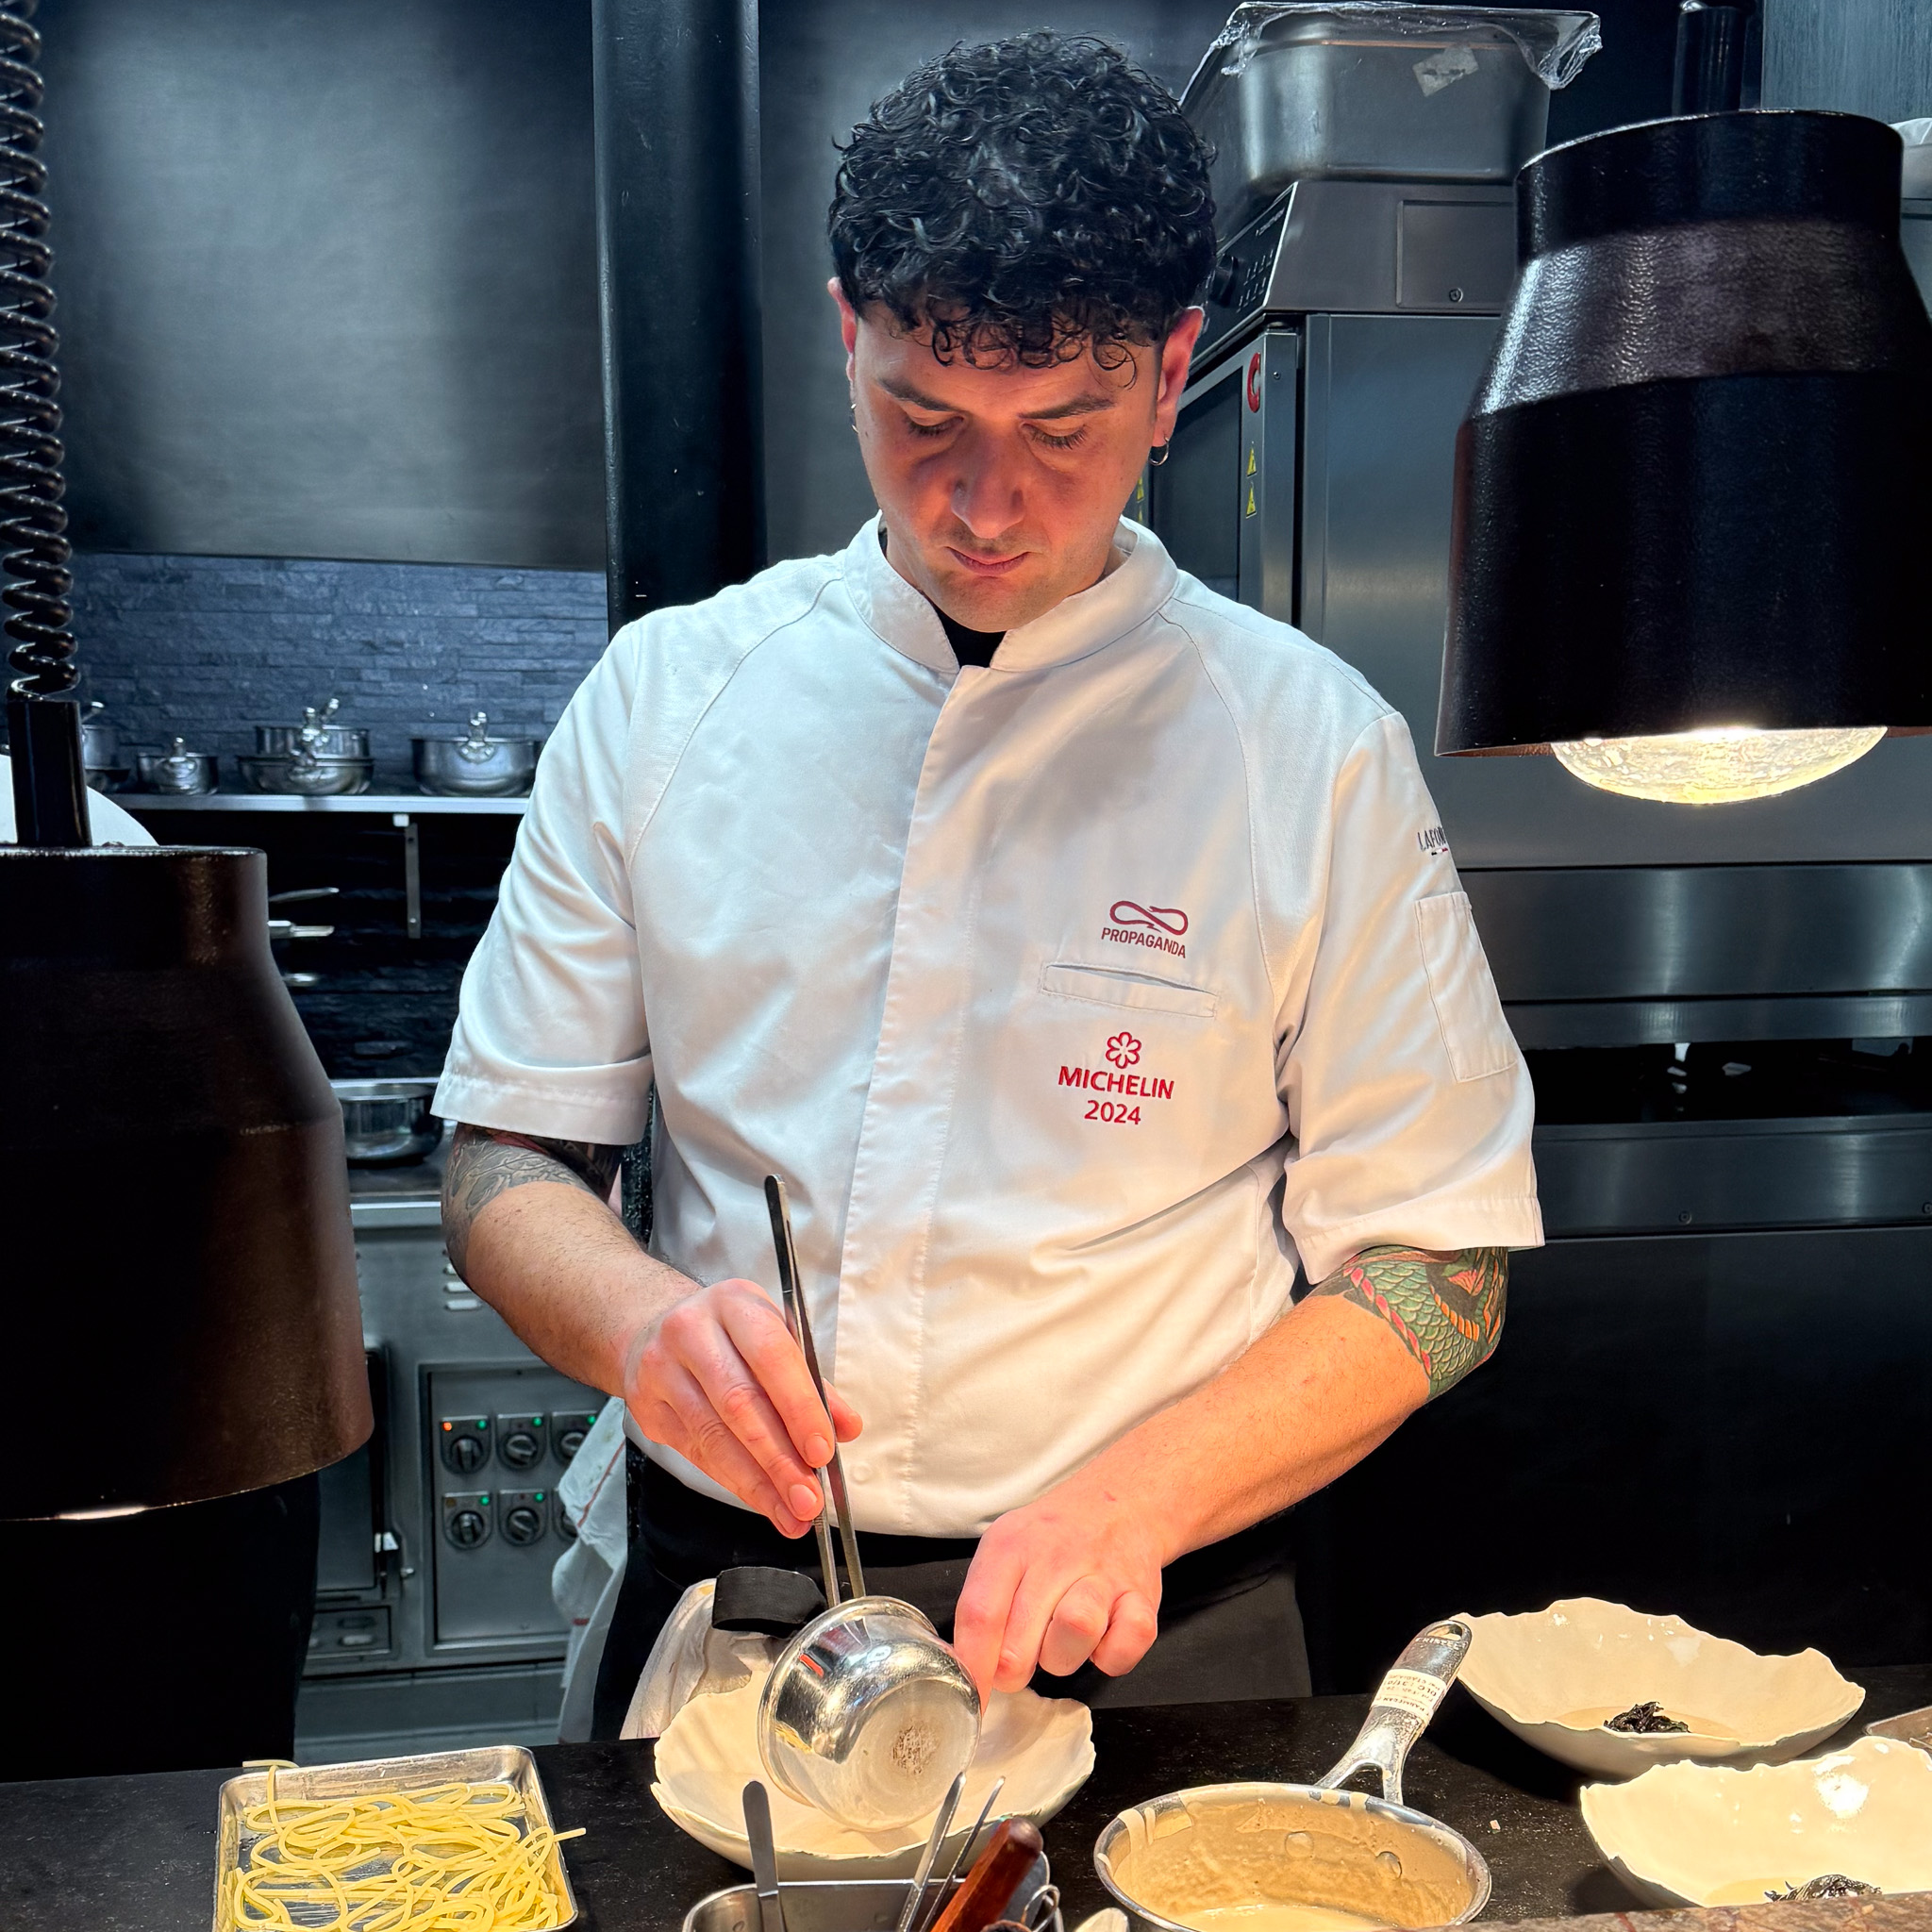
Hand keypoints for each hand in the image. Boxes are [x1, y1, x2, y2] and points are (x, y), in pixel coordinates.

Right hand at [620, 1278, 861, 1537]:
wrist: (654, 1329)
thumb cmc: (729, 1335)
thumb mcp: (774, 1337)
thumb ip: (812, 1383)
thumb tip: (846, 1428)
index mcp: (734, 1304)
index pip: (771, 1356)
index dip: (799, 1407)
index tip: (822, 1452)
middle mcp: (691, 1331)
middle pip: (739, 1403)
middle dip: (779, 1459)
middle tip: (809, 1498)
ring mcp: (661, 1370)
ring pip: (713, 1437)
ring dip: (757, 1483)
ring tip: (791, 1511)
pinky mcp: (646, 1409)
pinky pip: (695, 1454)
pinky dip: (733, 1482)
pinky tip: (761, 1500)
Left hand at [950, 1470, 1166, 1700]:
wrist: (1118, 1504)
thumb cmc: (1051, 1539)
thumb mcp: (1005, 1549)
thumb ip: (983, 1603)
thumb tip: (966, 1667)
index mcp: (1012, 1546)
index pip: (980, 1614)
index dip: (972, 1667)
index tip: (971, 1698)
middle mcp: (1057, 1557)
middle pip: (1019, 1643)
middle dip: (1012, 1672)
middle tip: (1017, 1663)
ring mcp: (1103, 1576)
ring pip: (1075, 1633)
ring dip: (1060, 1658)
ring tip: (1059, 1643)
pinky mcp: (1142, 1598)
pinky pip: (1123, 1647)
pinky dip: (1110, 1657)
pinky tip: (1100, 1640)